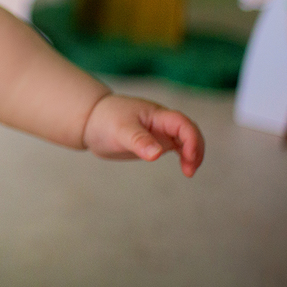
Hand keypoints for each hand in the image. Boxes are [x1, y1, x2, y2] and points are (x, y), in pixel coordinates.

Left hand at [82, 94, 203, 176]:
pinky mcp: (155, 141)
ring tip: (188, 172)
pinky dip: (184, 156)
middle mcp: (162, 122)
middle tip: (189, 171)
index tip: (188, 158)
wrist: (90, 121)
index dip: (191, 140)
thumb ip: (139, 141)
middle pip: (190, 131)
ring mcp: (160, 131)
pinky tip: (184, 168)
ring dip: (192, 154)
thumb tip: (156, 154)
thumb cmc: (104, 120)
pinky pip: (177, 147)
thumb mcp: (120, 130)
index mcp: (156, 115)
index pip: (183, 124)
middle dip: (196, 149)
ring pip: (186, 140)